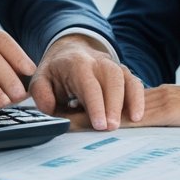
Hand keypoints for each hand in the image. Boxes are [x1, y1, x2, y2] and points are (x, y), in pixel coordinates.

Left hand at [28, 34, 144, 130]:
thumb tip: (49, 109)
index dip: (95, 104)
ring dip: (131, 99)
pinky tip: (137, 115)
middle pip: (112, 79)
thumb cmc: (56, 71)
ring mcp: (113, 65)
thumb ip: (41, 94)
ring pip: (126, 78)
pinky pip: (134, 82)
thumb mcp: (41, 79)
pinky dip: (138, 97)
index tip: (99, 124)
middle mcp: (98, 61)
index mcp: (76, 64)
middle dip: (114, 104)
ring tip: (132, 120)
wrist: (70, 51)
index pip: (89, 83)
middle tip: (112, 127)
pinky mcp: (123, 73)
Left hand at [59, 84, 179, 130]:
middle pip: (109, 101)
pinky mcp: (169, 108)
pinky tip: (104, 128)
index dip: (90, 110)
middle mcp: (151, 97)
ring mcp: (159, 100)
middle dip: (83, 111)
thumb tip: (137, 135)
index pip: (115, 103)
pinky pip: (139, 115)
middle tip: (58, 122)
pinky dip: (118, 120)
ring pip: (119, 108)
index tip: (66, 120)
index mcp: (152, 100)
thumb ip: (159, 125)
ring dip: (93, 115)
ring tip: (69, 125)